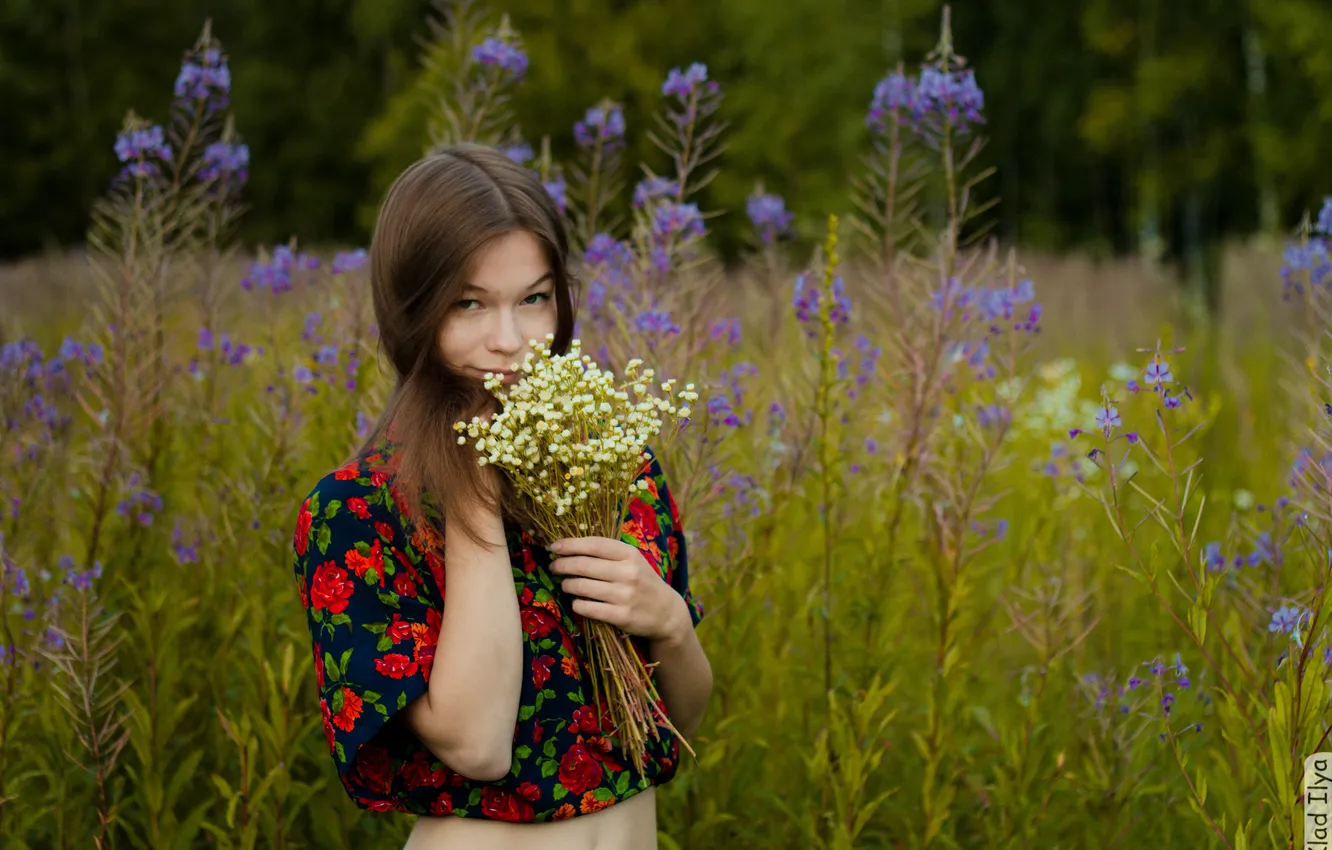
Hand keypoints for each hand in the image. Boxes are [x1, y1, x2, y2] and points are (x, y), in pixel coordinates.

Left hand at [547, 536, 685, 641]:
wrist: (666, 612)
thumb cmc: (642, 582)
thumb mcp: (632, 561)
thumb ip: (607, 553)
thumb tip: (569, 547)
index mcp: (629, 554)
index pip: (594, 545)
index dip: (570, 545)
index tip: (553, 546)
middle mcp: (628, 573)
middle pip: (583, 565)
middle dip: (562, 565)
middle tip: (554, 566)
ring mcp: (625, 595)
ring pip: (581, 587)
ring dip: (567, 585)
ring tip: (566, 584)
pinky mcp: (621, 616)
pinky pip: (587, 608)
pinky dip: (577, 604)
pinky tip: (577, 602)